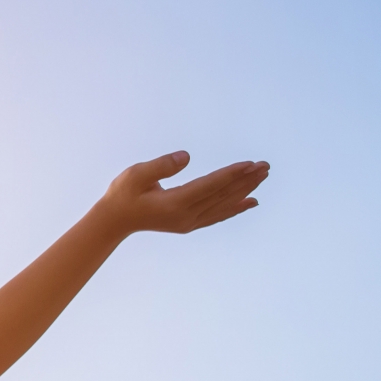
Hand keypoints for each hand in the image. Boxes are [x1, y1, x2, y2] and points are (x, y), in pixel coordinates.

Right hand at [95, 151, 268, 235]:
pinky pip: (219, 214)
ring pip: (224, 204)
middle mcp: (186, 216)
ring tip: (263, 177)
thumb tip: (186, 157)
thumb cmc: (123, 194)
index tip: (251, 164)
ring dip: (245, 190)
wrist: (114, 220)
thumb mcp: (136, 174)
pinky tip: (251, 201)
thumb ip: (161, 166)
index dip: (231, 174)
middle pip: (222, 195)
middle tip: (266, 166)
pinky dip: (236, 207)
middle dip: (245, 180)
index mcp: (174, 203)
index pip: (210, 186)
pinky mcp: (189, 223)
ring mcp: (189, 222)